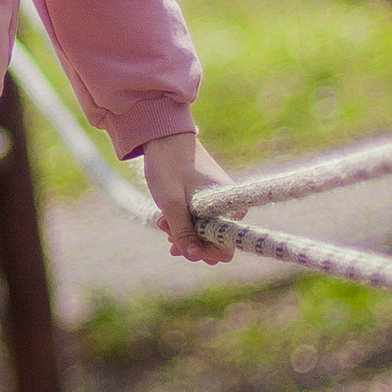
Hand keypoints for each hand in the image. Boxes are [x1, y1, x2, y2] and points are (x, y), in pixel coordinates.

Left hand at [139, 129, 236, 264]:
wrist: (163, 135)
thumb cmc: (169, 165)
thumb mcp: (172, 203)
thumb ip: (183, 231)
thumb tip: (193, 256)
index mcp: (230, 206)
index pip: (225, 246)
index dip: (203, 252)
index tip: (181, 248)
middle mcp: (230, 205)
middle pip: (214, 241)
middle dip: (189, 242)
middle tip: (165, 232)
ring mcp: (219, 202)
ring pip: (204, 231)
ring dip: (182, 233)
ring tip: (161, 223)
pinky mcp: (208, 198)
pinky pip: (199, 220)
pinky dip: (183, 223)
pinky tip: (166, 222)